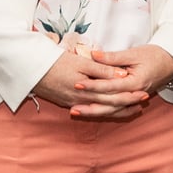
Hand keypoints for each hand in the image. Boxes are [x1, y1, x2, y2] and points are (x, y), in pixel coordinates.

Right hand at [30, 39, 144, 120]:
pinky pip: (90, 110)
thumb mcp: (80, 62)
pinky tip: (110, 109)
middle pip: (109, 106)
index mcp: (86, 90)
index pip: (112, 95)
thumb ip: (101, 69)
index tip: (144, 92)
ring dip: (117, 110)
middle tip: (144, 101)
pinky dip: (103, 110)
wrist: (29, 70)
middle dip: (127, 104)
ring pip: (100, 111)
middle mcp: (81, 101)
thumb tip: (122, 74)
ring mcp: (73, 104)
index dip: (129, 94)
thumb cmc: (55, 62)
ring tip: (133, 108)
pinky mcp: (67, 104)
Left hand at [74, 44, 172, 121]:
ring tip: (76, 112)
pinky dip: (105, 112)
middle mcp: (135, 94)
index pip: (110, 87)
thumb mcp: (133, 53)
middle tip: (72, 106)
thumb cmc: (154, 55)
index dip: (93, 86)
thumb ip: (112, 57)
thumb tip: (93, 54)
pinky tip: (91, 113)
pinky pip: (118, 109)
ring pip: (112, 109)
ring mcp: (135, 98)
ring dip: (94, 112)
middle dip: (90, 106)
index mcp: (135, 82)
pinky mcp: (133, 99)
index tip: (78, 84)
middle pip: (110, 104)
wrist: (171, 62)